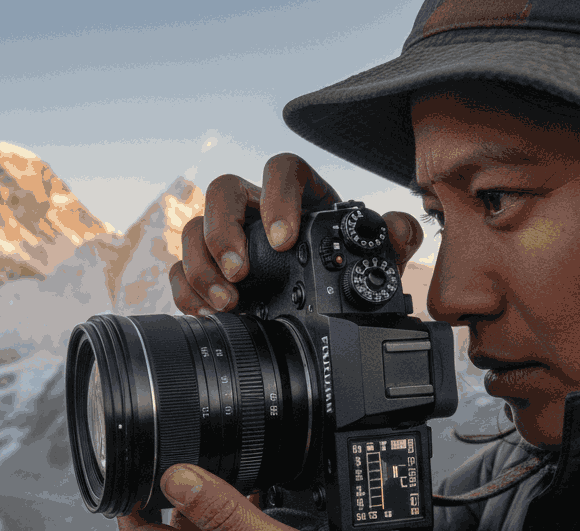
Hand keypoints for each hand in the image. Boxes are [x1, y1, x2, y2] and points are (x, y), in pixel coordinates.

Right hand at [169, 153, 424, 315]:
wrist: (320, 307)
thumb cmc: (344, 270)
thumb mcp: (375, 257)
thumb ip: (394, 238)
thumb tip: (399, 230)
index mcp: (298, 196)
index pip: (281, 169)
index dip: (277, 197)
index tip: (283, 240)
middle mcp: (255, 210)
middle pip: (223, 191)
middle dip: (225, 231)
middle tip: (241, 272)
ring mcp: (226, 238)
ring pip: (194, 228)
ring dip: (202, 265)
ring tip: (227, 303)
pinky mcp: (207, 269)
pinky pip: (180, 267)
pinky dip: (186, 289)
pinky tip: (205, 312)